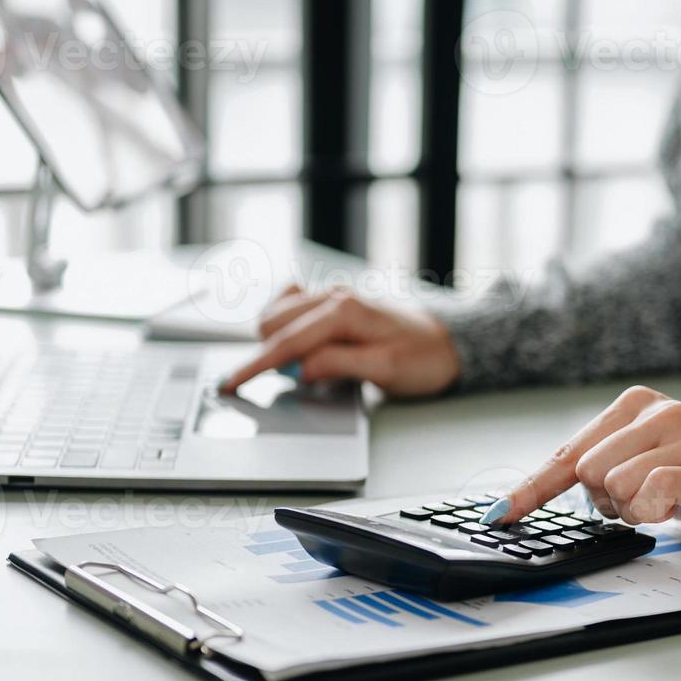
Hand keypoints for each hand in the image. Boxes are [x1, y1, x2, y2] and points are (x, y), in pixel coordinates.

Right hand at [217, 284, 460, 396]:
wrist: (449, 342)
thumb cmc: (423, 357)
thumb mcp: (385, 369)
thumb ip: (339, 365)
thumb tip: (300, 369)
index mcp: (344, 311)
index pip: (287, 341)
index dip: (255, 365)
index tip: (230, 384)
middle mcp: (333, 296)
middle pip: (272, 323)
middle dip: (266, 354)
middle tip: (282, 384)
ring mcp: (331, 297)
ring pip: (278, 313)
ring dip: (275, 341)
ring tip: (298, 368)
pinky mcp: (332, 303)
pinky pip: (291, 307)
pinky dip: (285, 326)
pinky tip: (299, 346)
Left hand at [487, 386, 680, 546]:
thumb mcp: (647, 464)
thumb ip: (604, 468)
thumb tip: (541, 492)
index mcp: (636, 406)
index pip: (569, 452)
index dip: (532, 488)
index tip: (500, 515)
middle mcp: (657, 412)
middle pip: (587, 473)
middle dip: (608, 502)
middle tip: (647, 502)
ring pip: (613, 485)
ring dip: (635, 511)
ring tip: (670, 503)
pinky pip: (649, 495)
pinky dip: (654, 512)